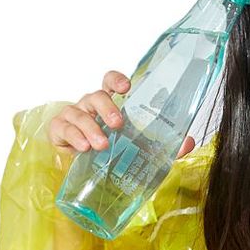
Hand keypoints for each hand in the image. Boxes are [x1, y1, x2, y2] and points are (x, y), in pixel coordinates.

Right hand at [47, 70, 195, 159]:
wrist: (84, 170)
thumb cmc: (112, 150)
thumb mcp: (138, 148)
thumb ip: (164, 145)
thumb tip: (189, 142)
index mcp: (110, 104)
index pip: (110, 82)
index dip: (116, 79)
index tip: (126, 88)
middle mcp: (91, 105)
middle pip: (96, 95)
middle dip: (107, 107)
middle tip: (118, 124)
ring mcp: (74, 116)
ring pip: (80, 113)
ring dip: (91, 127)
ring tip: (101, 145)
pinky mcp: (60, 130)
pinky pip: (64, 128)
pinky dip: (74, 137)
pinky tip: (83, 148)